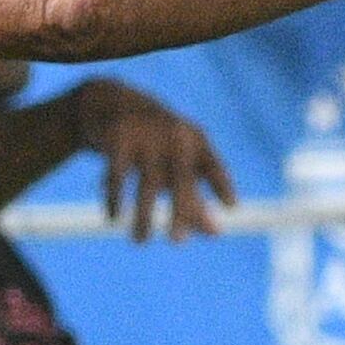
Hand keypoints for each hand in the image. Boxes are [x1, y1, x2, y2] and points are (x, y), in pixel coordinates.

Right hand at [64, 80, 232, 238]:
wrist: (114, 101)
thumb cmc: (157, 143)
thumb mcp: (179, 164)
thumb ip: (197, 198)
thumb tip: (216, 234)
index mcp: (196, 140)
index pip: (213, 166)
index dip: (223, 185)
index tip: (232, 207)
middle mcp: (174, 136)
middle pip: (181, 178)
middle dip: (182, 211)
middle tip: (177, 243)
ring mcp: (146, 136)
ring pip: (148, 183)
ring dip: (144, 215)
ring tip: (140, 241)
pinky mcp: (118, 138)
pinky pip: (117, 176)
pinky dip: (114, 198)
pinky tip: (113, 217)